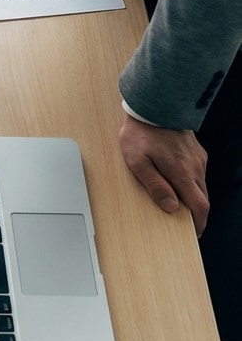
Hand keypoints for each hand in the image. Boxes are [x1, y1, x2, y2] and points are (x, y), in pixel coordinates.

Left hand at [118, 114, 209, 235]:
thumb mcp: (137, 161)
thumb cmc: (140, 134)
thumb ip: (154, 185)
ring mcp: (198, 159)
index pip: (199, 206)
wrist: (153, 106)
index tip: (195, 233)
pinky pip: (198, 174)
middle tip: (184, 224)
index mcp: (182, 173)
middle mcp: (195, 167)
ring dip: (194, 198)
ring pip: (201, 186)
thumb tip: (170, 207)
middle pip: (203, 198)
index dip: (199, 223)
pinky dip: (192, 184)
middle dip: (197, 214)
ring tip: (179, 205)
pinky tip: (178, 184)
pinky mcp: (196, 152)